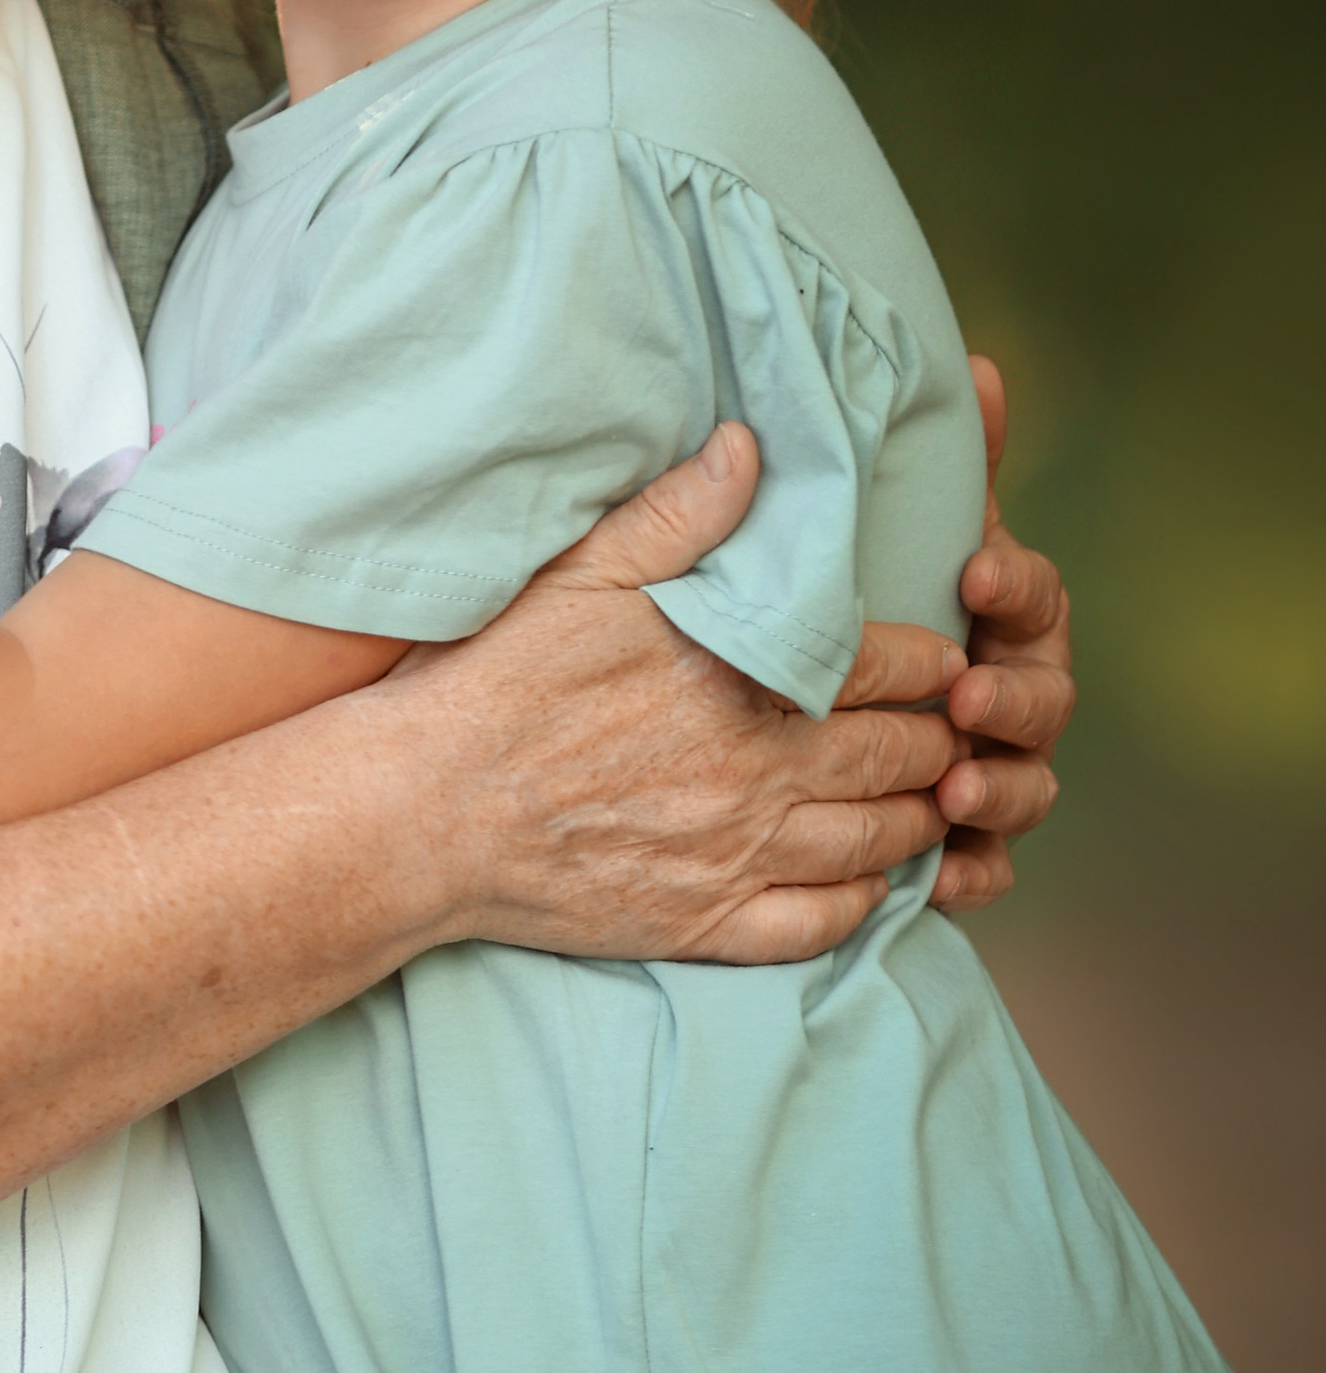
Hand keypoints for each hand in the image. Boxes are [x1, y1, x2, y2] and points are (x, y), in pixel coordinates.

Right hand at [374, 424, 968, 967]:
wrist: (419, 814)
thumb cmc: (494, 682)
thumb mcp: (580, 574)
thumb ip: (679, 513)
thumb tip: (753, 447)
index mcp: (739, 682)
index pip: (885, 668)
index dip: (929, 660)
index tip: (941, 657)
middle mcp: (755, 775)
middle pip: (899, 758)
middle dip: (939, 737)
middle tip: (953, 725)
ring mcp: (734, 859)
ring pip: (877, 844)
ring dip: (920, 817)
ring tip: (930, 794)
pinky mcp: (703, 925)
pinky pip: (821, 926)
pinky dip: (864, 904)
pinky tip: (869, 881)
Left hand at [922, 355, 1071, 912]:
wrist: (808, 706)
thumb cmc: (869, 600)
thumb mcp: (895, 529)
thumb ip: (942, 461)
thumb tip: (979, 365)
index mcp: (1002, 615)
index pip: (1033, 594)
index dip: (1014, 583)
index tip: (974, 571)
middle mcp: (1013, 689)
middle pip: (1047, 698)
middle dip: (1013, 697)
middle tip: (968, 696)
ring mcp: (997, 764)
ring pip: (1027, 784)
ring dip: (1000, 787)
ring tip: (954, 788)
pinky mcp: (965, 838)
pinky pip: (985, 867)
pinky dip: (970, 873)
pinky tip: (938, 876)